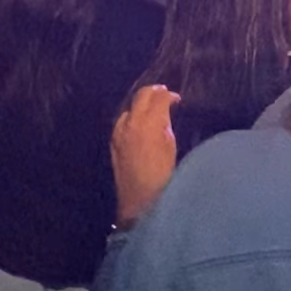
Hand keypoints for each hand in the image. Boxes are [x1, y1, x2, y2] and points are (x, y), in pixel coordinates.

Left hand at [111, 84, 179, 229]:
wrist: (139, 198)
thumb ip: (165, 124)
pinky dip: (133, 115)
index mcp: (149, 122)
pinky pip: (123, 119)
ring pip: (131, 106)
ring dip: (142, 103)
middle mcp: (131, 121)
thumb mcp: (170, 145)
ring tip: (153, 109)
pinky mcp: (114, 140)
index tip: (177, 100)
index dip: (170, 96)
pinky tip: (140, 123)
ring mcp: (120, 130)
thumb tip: (164, 113)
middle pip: (142, 95)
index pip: (159, 97)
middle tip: (165, 95)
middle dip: (155, 92)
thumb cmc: (162, 174)